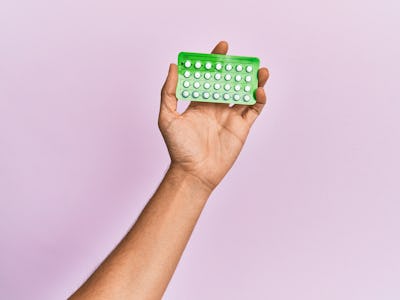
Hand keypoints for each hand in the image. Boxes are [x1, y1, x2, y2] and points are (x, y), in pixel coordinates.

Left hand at [159, 41, 268, 190]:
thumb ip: (169, 92)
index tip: (223, 47)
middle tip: (244, 58)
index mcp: (200, 102)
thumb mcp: (167, 117)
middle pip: (230, 82)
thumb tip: (173, 66)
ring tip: (260, 71)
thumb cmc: (178, 148)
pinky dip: (259, 99)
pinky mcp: (241, 128)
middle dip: (238, 69)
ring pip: (245, 94)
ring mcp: (230, 117)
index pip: (210, 76)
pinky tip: (259, 90)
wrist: (194, 172)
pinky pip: (254, 110)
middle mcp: (216, 107)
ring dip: (254, 81)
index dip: (217, 60)